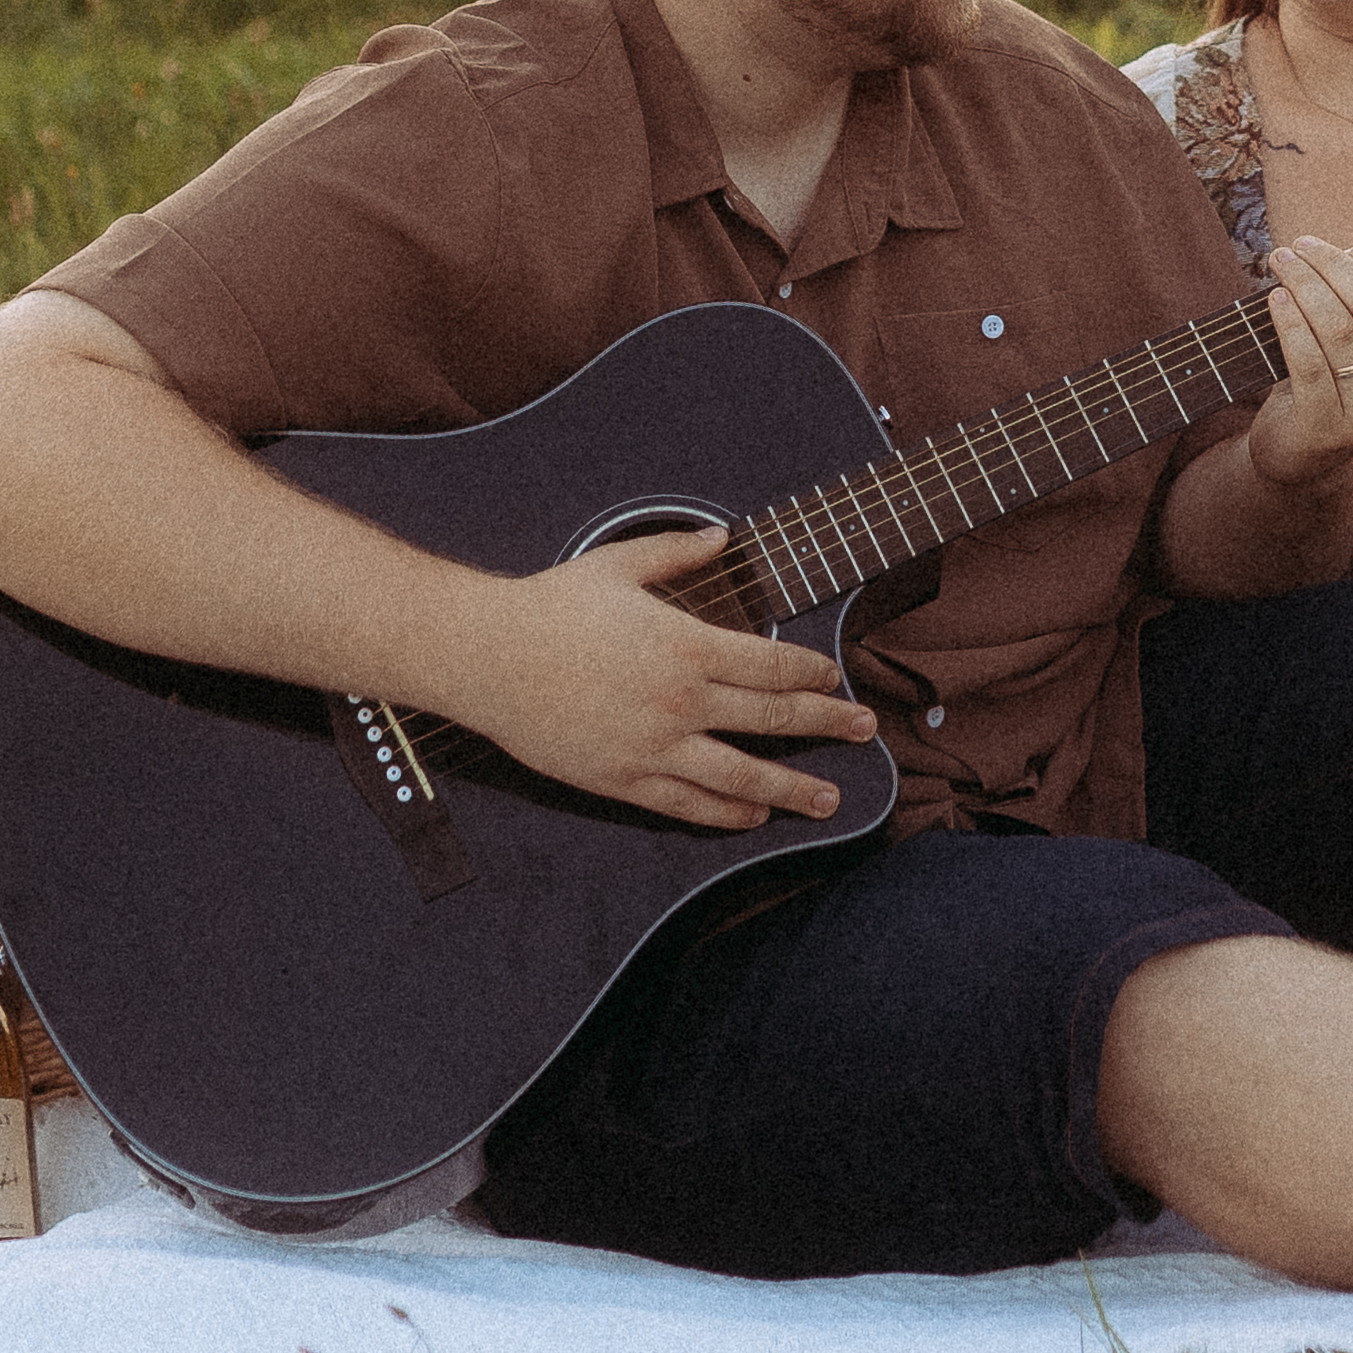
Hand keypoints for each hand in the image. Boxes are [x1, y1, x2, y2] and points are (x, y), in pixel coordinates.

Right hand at [470, 528, 877, 828]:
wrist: (487, 657)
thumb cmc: (552, 606)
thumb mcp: (620, 565)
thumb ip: (678, 552)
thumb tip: (723, 537)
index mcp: (687, 645)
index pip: (772, 665)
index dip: (812, 672)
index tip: (835, 677)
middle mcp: (680, 701)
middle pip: (774, 719)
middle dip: (827, 725)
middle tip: (866, 731)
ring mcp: (654, 747)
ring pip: (741, 776)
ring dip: (792, 789)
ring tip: (829, 800)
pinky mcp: (624, 781)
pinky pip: (689, 805)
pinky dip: (728, 813)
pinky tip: (753, 815)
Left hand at [1246, 206, 1352, 492]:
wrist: (1302, 448)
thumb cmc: (1335, 370)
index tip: (1336, 245)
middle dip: (1332, 265)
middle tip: (1296, 248)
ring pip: (1340, 331)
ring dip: (1304, 286)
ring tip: (1279, 264)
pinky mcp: (1329, 429)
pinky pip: (1311, 364)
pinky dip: (1290, 324)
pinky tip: (1274, 301)